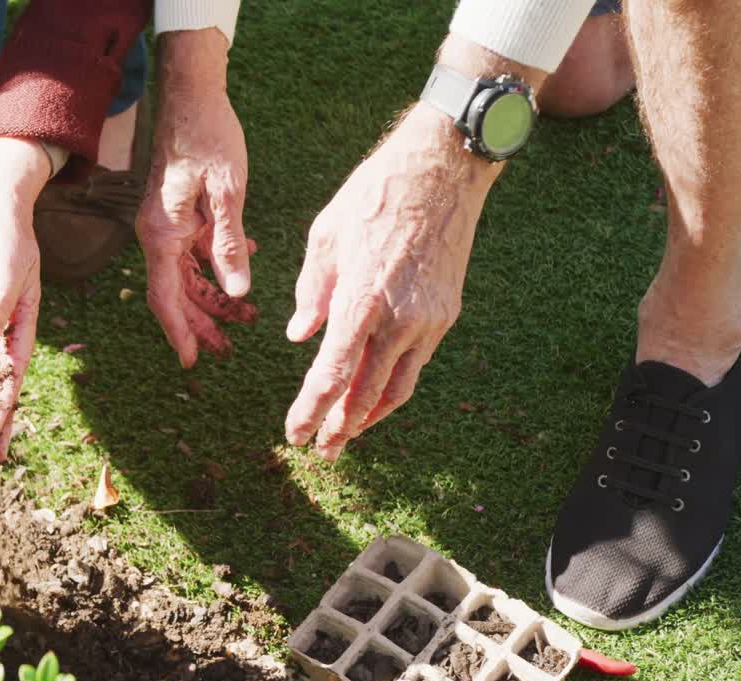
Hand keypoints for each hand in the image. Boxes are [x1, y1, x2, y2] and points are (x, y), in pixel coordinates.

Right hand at [137, 28, 255, 367]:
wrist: (192, 96)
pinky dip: (218, 264)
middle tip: (229, 349)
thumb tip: (238, 292)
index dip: (179, 332)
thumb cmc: (207, 137)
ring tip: (246, 318)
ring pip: (187, 276)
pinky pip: (194, 251)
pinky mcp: (180, 212)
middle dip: (202, 323)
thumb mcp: (227, 192)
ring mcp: (168, 223)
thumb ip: (230, 243)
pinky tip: (245, 264)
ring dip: (215, 296)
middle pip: (176, 294)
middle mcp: (158, 234)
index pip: (165, 298)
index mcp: (163, 234)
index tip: (190, 362)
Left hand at [285, 105, 500, 459]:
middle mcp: (399, 319)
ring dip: (370, 416)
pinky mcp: (446, 312)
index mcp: (360, 300)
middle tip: (320, 450)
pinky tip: (375, 390)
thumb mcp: (324, 237)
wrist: (442, 169)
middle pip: (366, 394)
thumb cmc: (373, 196)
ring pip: (398, 387)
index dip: (311, 411)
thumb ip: (310, 293)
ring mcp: (428, 319)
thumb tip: (300, 337)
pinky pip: (416, 363)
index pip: (330, 375)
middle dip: (340, 429)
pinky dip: (393, 386)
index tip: (294, 435)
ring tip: (347, 435)